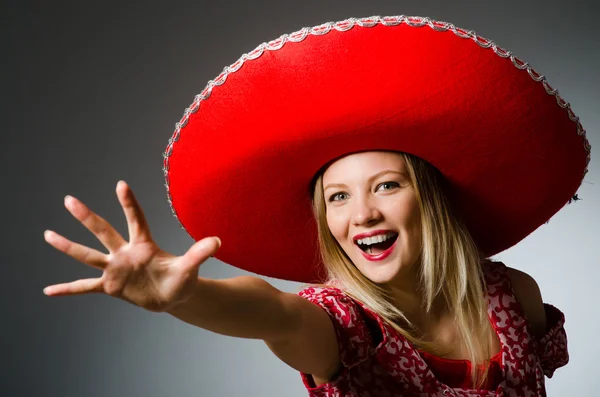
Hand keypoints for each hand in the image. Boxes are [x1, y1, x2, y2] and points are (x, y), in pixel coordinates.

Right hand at [43, 180, 220, 311]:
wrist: (172, 297)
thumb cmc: (182, 279)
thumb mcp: (191, 267)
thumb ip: (200, 253)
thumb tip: (218, 241)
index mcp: (144, 245)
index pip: (136, 220)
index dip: (129, 203)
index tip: (121, 184)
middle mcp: (125, 253)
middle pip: (104, 231)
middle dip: (87, 217)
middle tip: (69, 199)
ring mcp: (115, 269)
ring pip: (88, 255)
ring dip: (68, 246)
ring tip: (47, 234)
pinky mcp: (110, 286)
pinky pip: (85, 287)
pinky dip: (68, 290)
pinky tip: (48, 291)